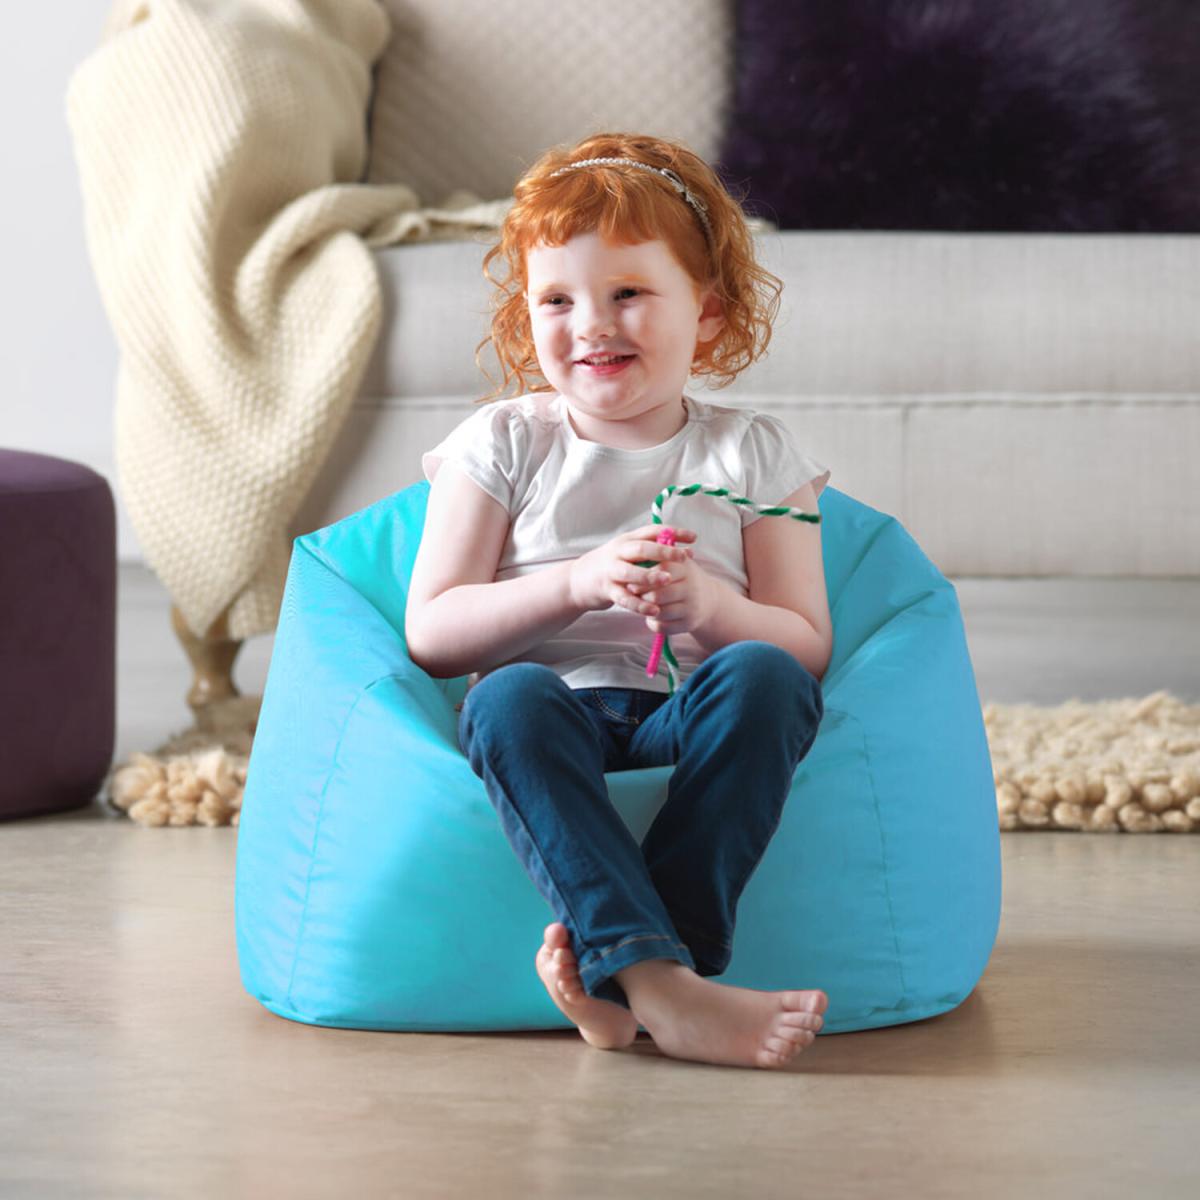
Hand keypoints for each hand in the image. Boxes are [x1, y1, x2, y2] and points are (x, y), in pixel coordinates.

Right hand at [569, 524, 697, 616]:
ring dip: (649, 575)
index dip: (673, 533)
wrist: (578, 580)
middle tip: (683, 557)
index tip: (693, 537)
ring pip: (630, 572)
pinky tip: (654, 610)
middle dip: (664, 552)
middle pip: (641, 548)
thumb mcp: (627, 552)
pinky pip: (624, 598)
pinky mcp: (606, 590)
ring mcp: (610, 571)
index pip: (652, 531)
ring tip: (667, 580)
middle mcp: (618, 552)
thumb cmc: (611, 566)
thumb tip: (681, 549)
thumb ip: (649, 550)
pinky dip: (639, 604)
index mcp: (627, 540)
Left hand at [627, 546, 721, 639]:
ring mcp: (691, 607)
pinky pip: (663, 627)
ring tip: (644, 604)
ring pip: (658, 613)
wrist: (708, 599)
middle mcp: (691, 588)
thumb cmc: (683, 578)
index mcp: (685, 569)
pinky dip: (653, 623)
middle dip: (642, 596)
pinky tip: (653, 617)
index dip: (643, 577)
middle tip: (634, 594)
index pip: (659, 572)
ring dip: (646, 610)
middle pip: (657, 596)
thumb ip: (657, 560)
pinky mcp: (689, 623)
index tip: (631, 580)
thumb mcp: (676, 564)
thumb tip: (635, 568)